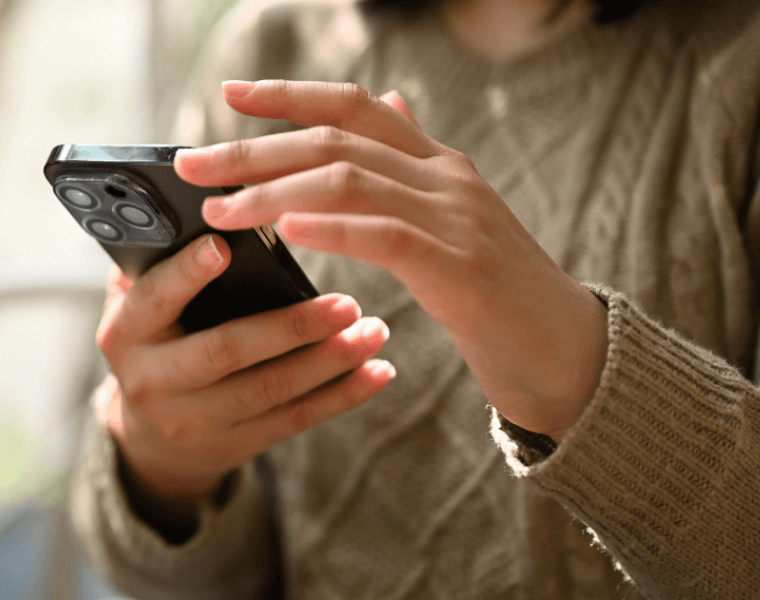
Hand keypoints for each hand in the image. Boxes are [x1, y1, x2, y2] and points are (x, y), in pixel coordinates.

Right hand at [95, 233, 392, 499]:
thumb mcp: (140, 309)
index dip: (187, 274)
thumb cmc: (157, 343)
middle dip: (291, 326)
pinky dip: (342, 396)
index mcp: (124, 335)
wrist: (154, 439)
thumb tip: (207, 205)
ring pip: (271, 389)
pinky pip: (295, 419)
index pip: (154, 300)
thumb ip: (157, 266)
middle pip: (227, 350)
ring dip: (330, 360)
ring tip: (373, 329)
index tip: (224, 245)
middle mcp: (153, 381)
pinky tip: (377, 372)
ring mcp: (195, 419)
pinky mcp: (236, 444)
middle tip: (345, 301)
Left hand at [175, 80, 607, 441]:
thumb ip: (414, 164)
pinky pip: (385, 234)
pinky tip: (285, 229)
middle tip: (192, 164)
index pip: (357, 106)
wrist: (567, 351)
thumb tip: (389, 100)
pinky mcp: (460, 267)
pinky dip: (330, 227)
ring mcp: (456, 217)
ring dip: (272, 191)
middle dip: (254, 149)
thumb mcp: (454, 217)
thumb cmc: (498, 294)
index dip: (291, 95)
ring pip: (348, 179)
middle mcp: (446, 177)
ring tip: (220, 208)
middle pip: (335, 139)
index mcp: (439, 163)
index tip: (229, 95)